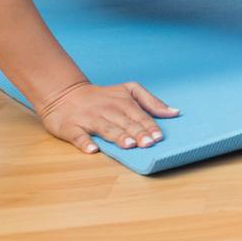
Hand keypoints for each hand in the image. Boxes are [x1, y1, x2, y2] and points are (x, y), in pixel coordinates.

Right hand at [36, 79, 178, 154]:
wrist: (66, 94)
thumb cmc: (103, 97)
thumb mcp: (129, 90)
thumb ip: (152, 101)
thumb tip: (175, 113)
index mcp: (123, 102)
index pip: (139, 116)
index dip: (149, 127)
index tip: (158, 137)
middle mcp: (107, 110)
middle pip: (125, 123)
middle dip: (137, 133)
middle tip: (148, 144)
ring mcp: (89, 119)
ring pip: (106, 129)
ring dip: (117, 137)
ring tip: (129, 145)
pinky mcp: (71, 127)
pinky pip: (78, 136)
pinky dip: (84, 143)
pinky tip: (92, 149)